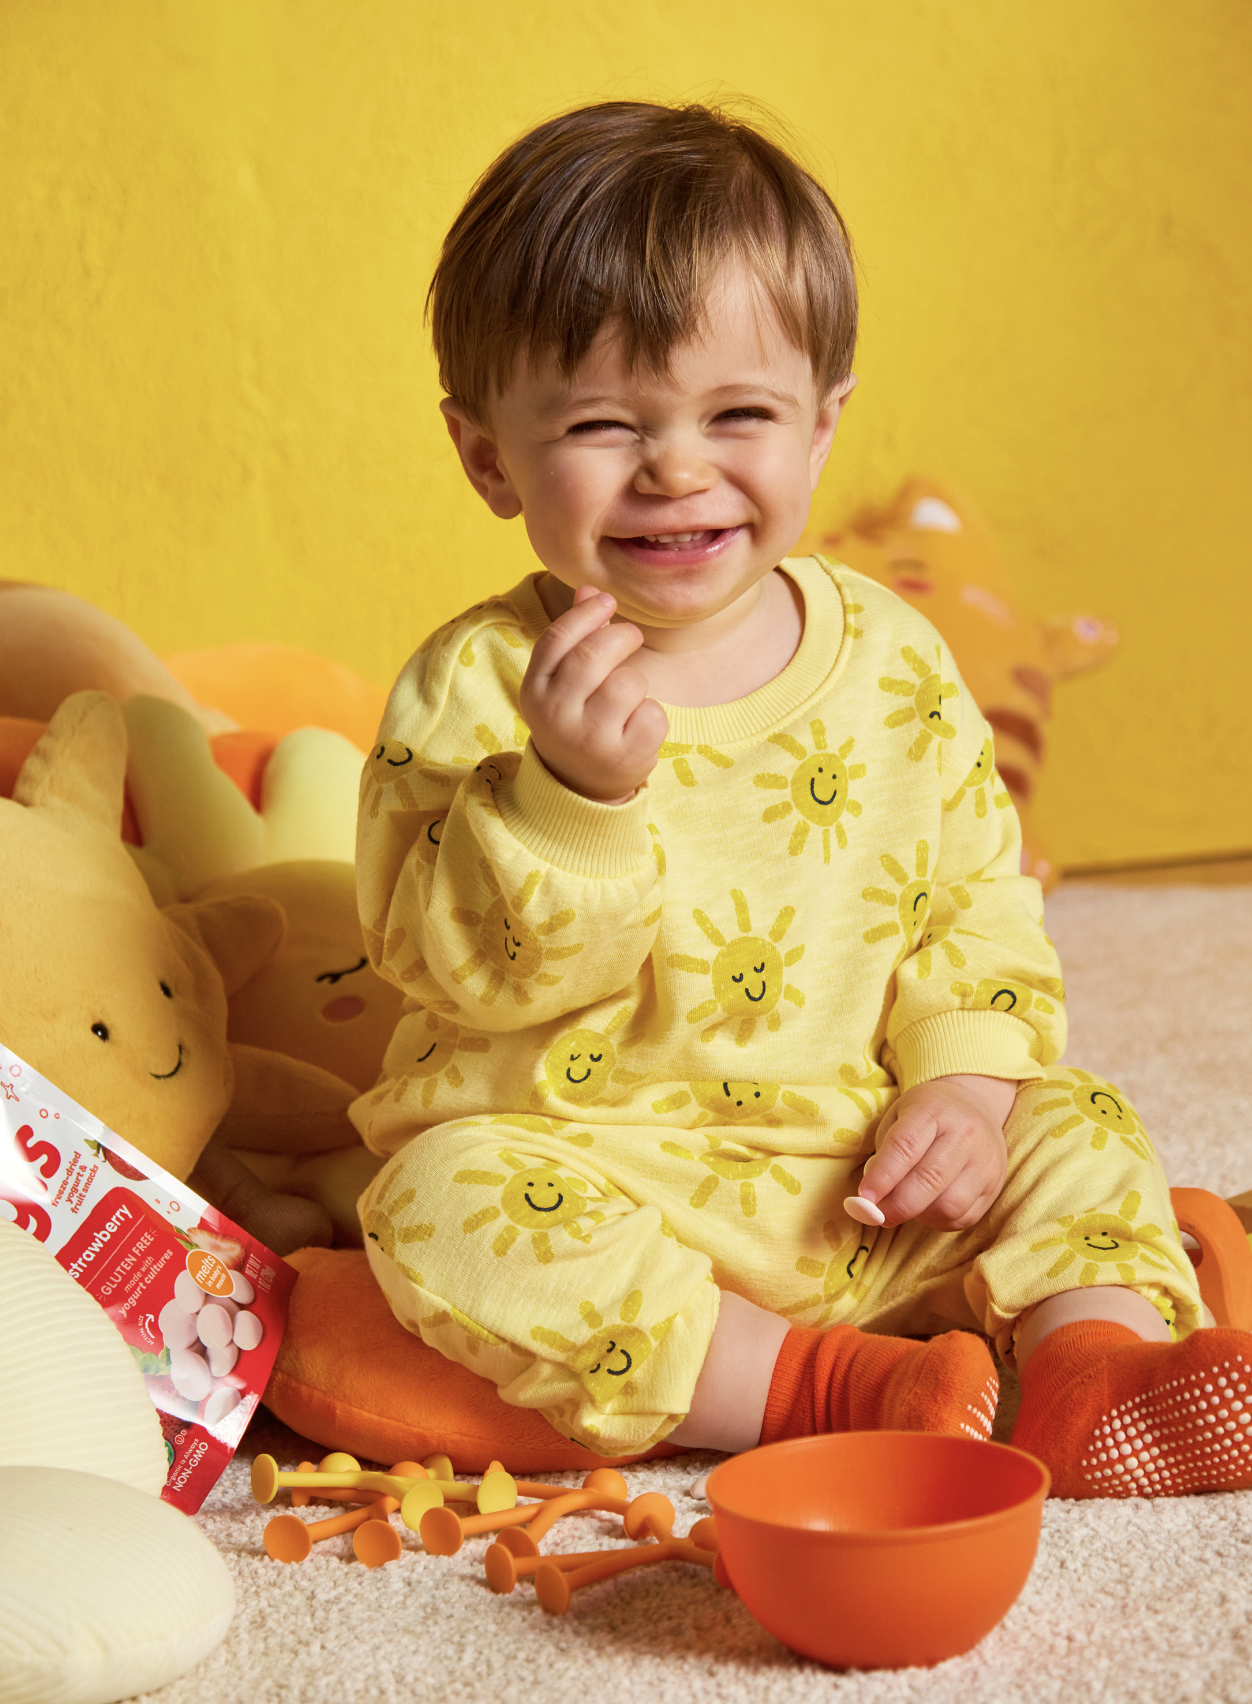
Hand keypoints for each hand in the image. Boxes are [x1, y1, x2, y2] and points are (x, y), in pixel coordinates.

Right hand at [520, 586, 668, 802]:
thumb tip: (591, 590)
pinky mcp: (623, 757)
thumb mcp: (563, 680)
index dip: (586, 613)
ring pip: (628, 683)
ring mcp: (589, 739)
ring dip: (637, 682)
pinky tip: (637, 727)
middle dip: (621, 637)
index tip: (607, 601)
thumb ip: (575, 636)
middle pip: (594, 656)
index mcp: (534, 691)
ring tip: (627, 699)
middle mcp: (556, 716)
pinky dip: (652, 714)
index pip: (558, 639)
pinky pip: (653, 713)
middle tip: (632, 636)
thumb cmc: (575, 717)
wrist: (580, 785)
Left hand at [857, 1075, 1016, 1231]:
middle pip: (929, 1180)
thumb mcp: (899, 1117)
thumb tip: (873, 1198)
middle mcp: (965, 1134)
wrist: (973, 1105)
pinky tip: (928, 1207)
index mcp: (933, 1110)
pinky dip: (938, 1221)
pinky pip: (963, 1218)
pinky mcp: (996, 1185)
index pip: (905, 1147)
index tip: (863, 1199)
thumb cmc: (926, 1114)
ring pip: (949, 1205)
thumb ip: (884, 1153)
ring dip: (919, 1215)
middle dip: (897, 1205)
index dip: (882, 1178)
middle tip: (876, 1214)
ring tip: (905, 1205)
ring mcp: (986, 1161)